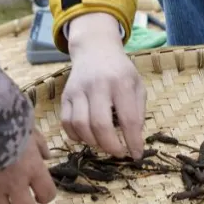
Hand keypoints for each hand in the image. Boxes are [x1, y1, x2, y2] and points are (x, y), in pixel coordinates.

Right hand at [0, 127, 56, 203]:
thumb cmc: (6, 119)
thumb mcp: (28, 126)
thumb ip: (39, 144)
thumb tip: (46, 157)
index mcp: (33, 167)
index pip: (48, 195)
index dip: (45, 194)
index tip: (40, 189)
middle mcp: (15, 183)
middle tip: (23, 199)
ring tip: (3, 197)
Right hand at [61, 13, 146, 158]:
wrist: (95, 49)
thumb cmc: (120, 71)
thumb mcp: (137, 84)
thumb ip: (138, 110)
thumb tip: (134, 138)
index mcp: (121, 82)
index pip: (129, 118)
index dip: (133, 141)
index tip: (136, 155)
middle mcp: (98, 85)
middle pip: (100, 124)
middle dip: (111, 146)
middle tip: (118, 153)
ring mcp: (78, 90)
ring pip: (80, 125)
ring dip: (93, 142)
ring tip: (103, 144)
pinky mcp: (65, 95)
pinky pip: (66, 122)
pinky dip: (76, 136)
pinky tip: (87, 137)